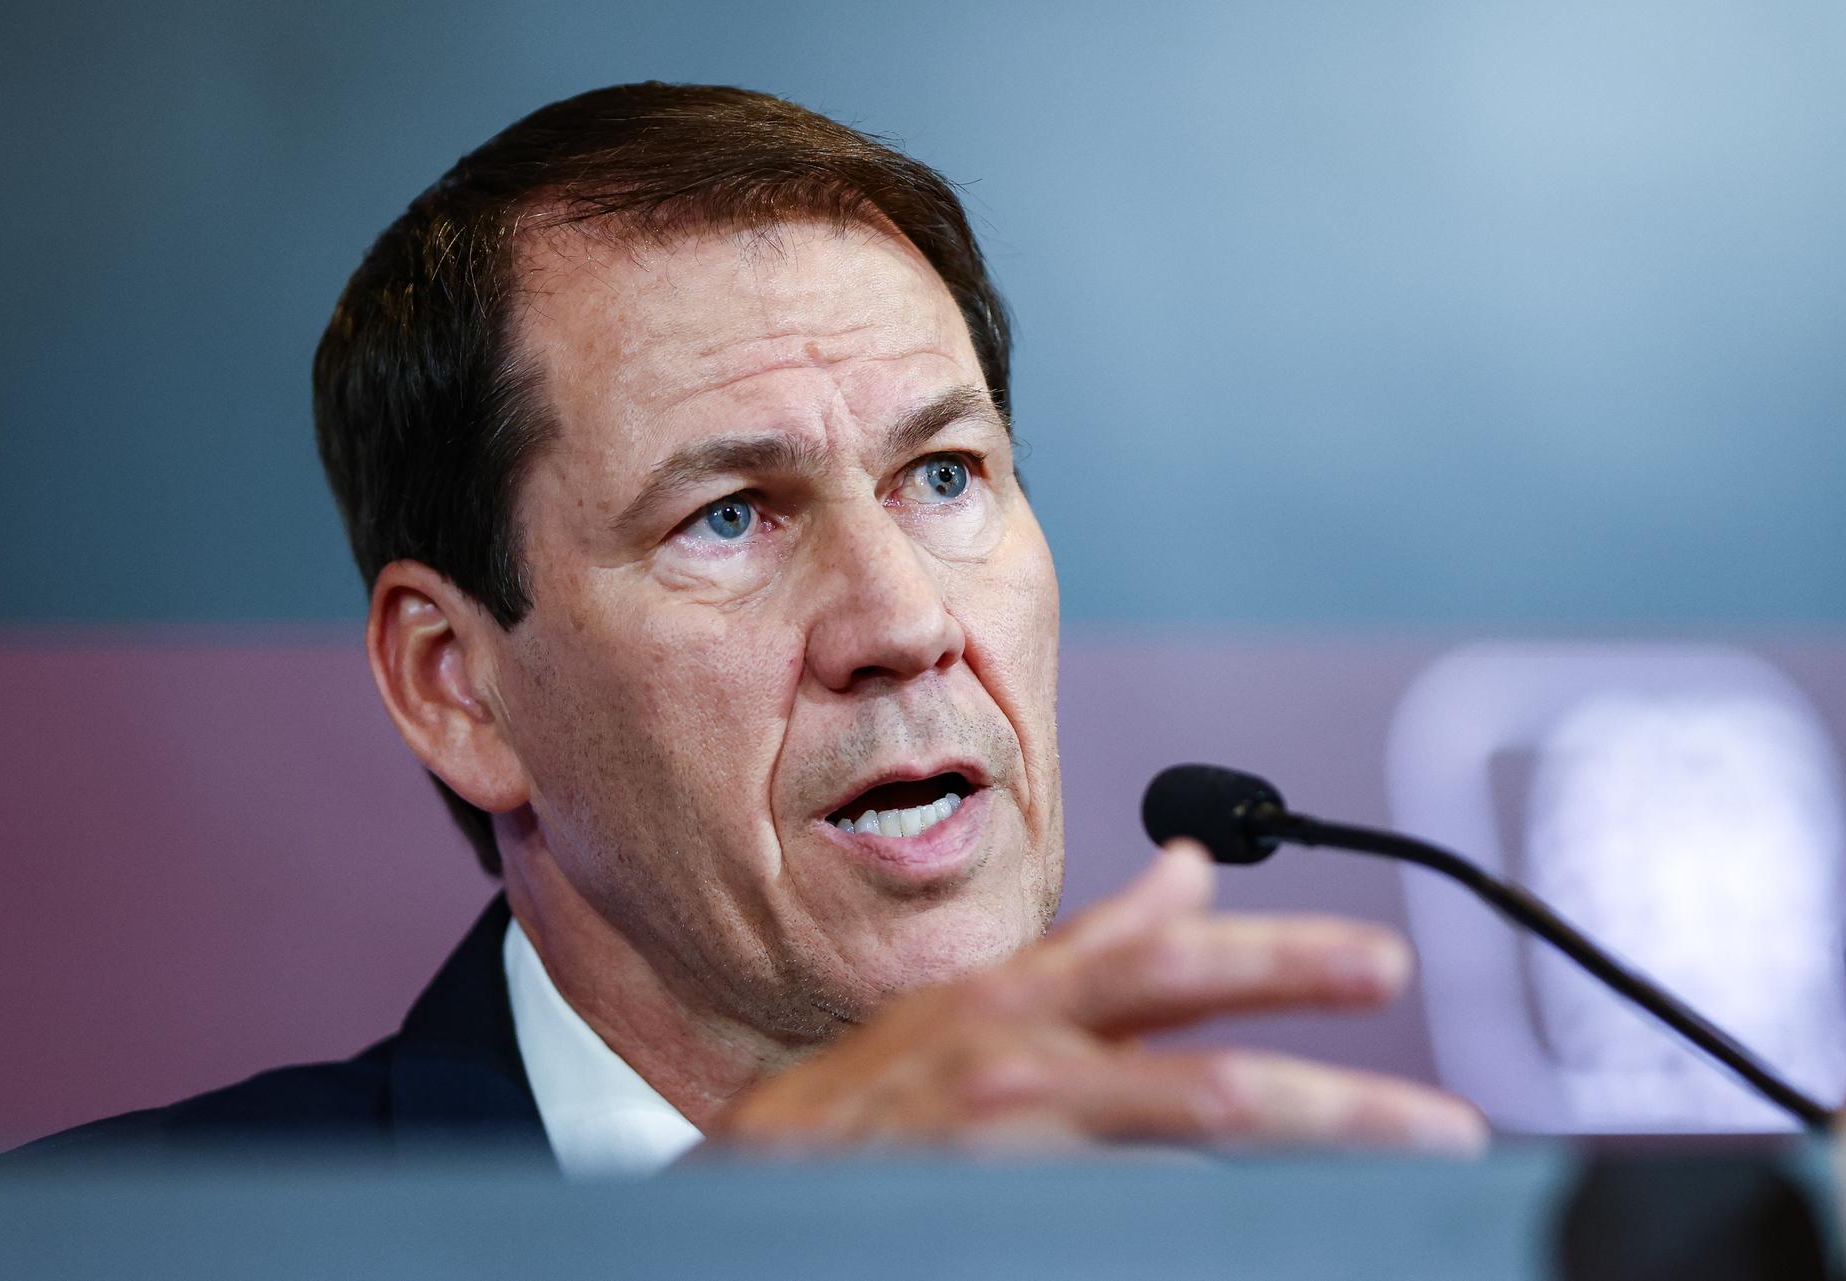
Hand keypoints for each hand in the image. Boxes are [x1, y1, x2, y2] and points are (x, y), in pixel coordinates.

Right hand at [710, 840, 1487, 1154]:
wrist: (744, 1195)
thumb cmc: (862, 1118)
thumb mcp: (968, 1014)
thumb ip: (1085, 953)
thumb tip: (1188, 877)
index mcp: (1009, 999)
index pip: (1152, 951)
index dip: (1270, 950)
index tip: (1380, 962)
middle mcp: (1010, 1046)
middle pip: (1183, 1007)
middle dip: (1306, 1006)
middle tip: (1418, 1043)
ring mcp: (1002, 1120)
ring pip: (1187, 1101)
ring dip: (1313, 1116)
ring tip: (1418, 1141)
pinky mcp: (991, 1187)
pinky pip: (1132, 1194)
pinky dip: (1216, 1202)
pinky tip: (1293, 1215)